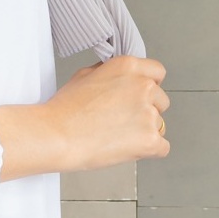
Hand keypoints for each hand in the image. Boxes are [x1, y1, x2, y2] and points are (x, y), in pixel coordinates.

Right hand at [45, 54, 169, 170]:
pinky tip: (125, 147)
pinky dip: (147, 150)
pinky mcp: (151, 140)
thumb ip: (110, 72)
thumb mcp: (84, 75)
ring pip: (160, 124)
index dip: (148, 84)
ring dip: (144, 130)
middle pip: (161, 100)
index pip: (157, 72)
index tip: (140, 94)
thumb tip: (120, 79)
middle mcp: (143, 87)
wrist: (57, 135)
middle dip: (147, 109)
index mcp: (127, 67)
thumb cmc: (65, 108)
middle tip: (122, 118)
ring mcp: (149, 114)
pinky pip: (162, 147)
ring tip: (116, 134)